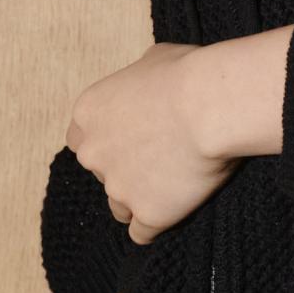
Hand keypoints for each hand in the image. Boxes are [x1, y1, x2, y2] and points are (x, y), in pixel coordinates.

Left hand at [66, 41, 236, 245]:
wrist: (212, 106)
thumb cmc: (188, 74)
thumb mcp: (155, 59)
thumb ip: (140, 78)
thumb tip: (149, 80)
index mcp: (88, 113)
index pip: (81, 139)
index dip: (109, 140)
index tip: (133, 138)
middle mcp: (93, 154)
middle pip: (101, 173)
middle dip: (124, 171)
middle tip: (160, 160)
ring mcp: (118, 188)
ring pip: (120, 207)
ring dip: (140, 200)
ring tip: (172, 188)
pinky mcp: (147, 214)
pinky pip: (143, 233)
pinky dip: (157, 224)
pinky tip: (175, 212)